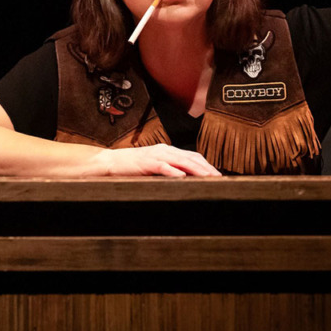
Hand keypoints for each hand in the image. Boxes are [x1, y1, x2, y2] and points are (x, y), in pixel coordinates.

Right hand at [95, 145, 221, 176]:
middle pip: (190, 158)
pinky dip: (173, 171)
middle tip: (219, 178)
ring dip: (196, 169)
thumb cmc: (132, 168)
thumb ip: (169, 170)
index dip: (206, 165)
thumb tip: (186, 180)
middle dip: (206, 168)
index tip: (217, 175)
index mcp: (167, 151)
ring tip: (208, 177)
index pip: (192, 156)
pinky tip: (183, 176)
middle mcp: (164, 150)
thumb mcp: (154, 167)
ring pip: (181, 161)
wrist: (110, 162)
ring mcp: (155, 155)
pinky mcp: (146, 163)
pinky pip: (162, 166)